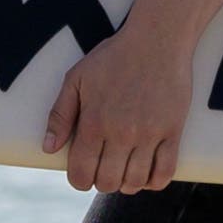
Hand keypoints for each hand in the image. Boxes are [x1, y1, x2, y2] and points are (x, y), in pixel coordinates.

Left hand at [42, 18, 198, 194]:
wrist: (157, 39)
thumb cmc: (114, 57)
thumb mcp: (77, 79)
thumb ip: (60, 115)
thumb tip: (49, 148)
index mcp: (94, 122)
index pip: (81, 174)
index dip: (79, 180)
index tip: (84, 173)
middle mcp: (121, 133)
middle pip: (108, 182)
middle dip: (102, 182)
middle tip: (105, 168)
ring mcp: (149, 134)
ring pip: (135, 182)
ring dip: (127, 183)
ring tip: (125, 169)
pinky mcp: (173, 131)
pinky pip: (165, 173)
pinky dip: (154, 181)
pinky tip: (147, 172)